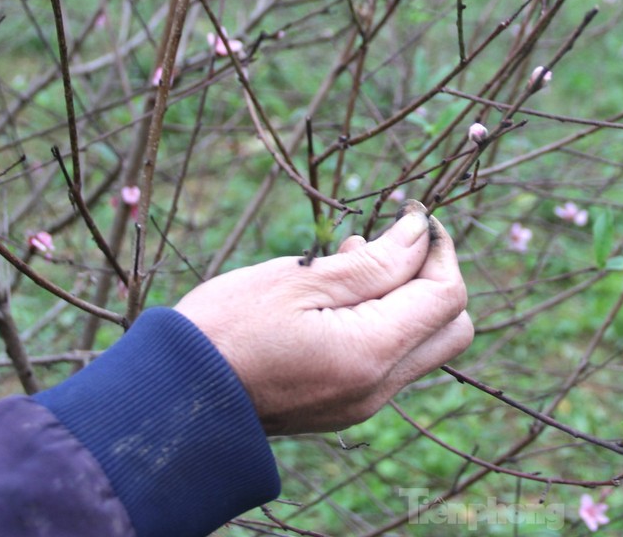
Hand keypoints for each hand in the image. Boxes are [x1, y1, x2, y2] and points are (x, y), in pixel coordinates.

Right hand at [174, 202, 472, 434]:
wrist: (171, 398)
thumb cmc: (226, 329)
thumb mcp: (301, 280)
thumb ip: (374, 261)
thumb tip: (423, 232)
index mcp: (371, 353)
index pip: (446, 296)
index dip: (439, 248)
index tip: (412, 215)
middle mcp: (378, 387)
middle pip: (451, 327)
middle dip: (433, 277)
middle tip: (390, 242)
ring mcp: (364, 403)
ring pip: (424, 344)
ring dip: (406, 298)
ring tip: (350, 259)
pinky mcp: (345, 406)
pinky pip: (391, 360)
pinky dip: (383, 323)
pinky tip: (338, 295)